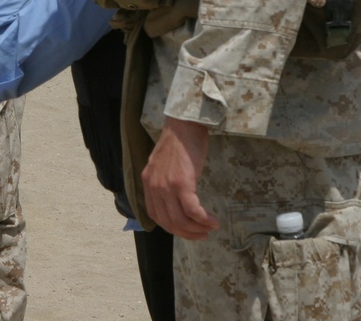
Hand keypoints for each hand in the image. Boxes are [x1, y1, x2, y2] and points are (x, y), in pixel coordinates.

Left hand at [141, 116, 218, 239]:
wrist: (183, 125)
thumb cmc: (178, 142)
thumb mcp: (162, 164)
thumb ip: (163, 181)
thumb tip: (174, 199)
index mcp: (148, 182)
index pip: (156, 215)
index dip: (172, 227)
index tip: (186, 230)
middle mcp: (154, 187)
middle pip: (169, 222)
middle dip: (187, 233)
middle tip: (202, 235)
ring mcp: (166, 186)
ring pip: (180, 220)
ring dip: (197, 229)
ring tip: (210, 228)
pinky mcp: (181, 184)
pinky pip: (192, 211)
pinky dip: (204, 220)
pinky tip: (213, 221)